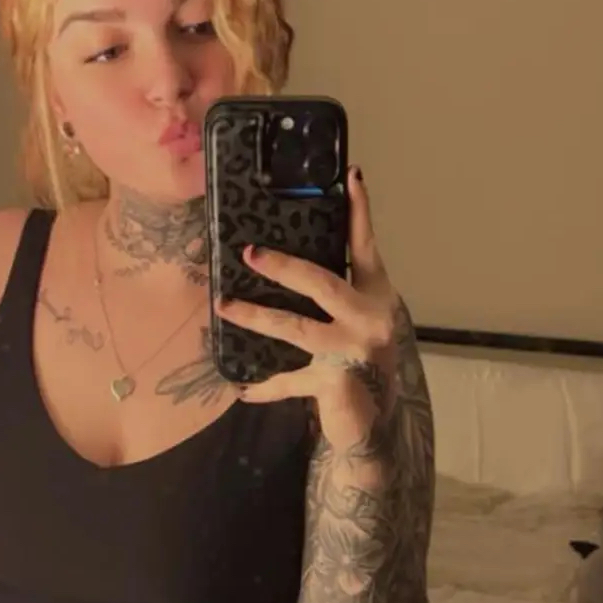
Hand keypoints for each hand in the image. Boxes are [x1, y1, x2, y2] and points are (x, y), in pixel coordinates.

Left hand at [214, 167, 401, 448]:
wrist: (377, 426)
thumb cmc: (363, 364)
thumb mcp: (360, 323)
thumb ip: (338, 297)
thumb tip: (287, 263)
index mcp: (378, 296)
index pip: (365, 247)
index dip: (359, 212)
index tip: (352, 176)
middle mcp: (370, 318)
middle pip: (321, 282)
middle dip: (283, 266)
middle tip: (249, 254)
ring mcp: (353, 350)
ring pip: (295, 326)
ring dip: (255, 315)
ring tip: (224, 305)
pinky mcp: (334, 381)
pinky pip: (289, 380)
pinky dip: (264, 386)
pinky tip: (242, 388)